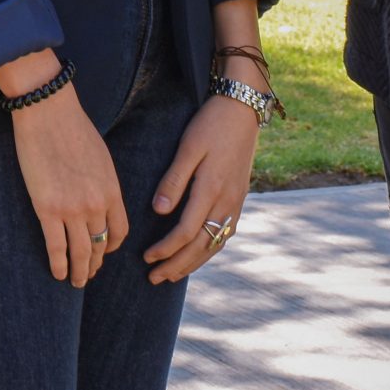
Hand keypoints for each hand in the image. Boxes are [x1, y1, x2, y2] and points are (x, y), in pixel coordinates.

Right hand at [0, 54, 127, 288]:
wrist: (48, 112)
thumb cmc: (72, 127)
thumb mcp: (100, 157)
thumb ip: (102, 182)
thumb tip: (99, 198)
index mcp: (112, 190)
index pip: (118, 231)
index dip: (111, 247)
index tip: (104, 252)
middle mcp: (96, 204)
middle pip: (100, 245)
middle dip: (95, 264)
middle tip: (89, 274)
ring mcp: (72, 209)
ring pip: (80, 252)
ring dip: (79, 271)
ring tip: (75, 282)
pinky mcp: (47, 209)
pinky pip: (56, 247)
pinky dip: (58, 264)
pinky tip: (57, 273)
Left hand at [143, 93, 261, 283]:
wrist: (242, 111)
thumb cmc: (210, 125)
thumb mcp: (188, 148)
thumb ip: (173, 181)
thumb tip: (158, 212)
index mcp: (211, 190)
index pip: (186, 232)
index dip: (166, 249)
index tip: (146, 257)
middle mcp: (227, 202)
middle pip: (201, 246)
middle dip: (177, 265)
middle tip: (154, 278)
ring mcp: (236, 203)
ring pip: (215, 244)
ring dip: (193, 263)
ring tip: (172, 275)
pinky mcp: (240, 199)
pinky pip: (225, 234)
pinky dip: (210, 250)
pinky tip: (199, 254)